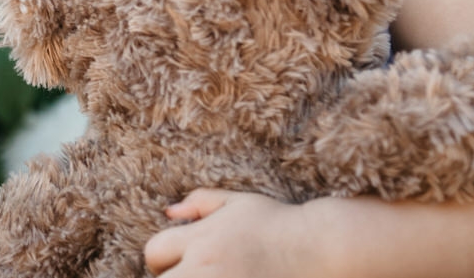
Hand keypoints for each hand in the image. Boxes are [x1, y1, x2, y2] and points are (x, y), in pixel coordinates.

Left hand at [143, 189, 308, 276]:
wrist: (320, 249)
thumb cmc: (279, 225)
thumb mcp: (239, 203)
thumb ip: (201, 202)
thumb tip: (170, 211)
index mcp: (203, 238)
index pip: (154, 252)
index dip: (161, 260)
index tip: (174, 264)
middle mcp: (206, 268)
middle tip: (191, 273)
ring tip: (211, 276)